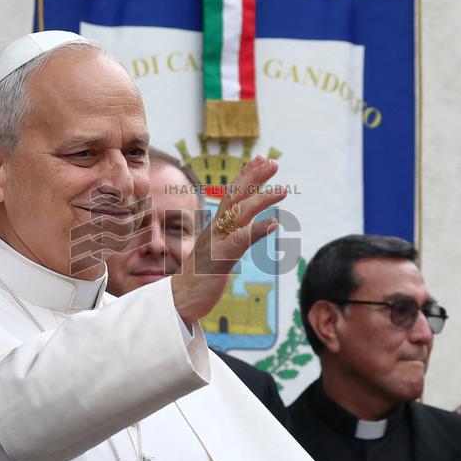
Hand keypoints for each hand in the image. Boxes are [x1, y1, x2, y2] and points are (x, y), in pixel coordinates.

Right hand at [171, 156, 285, 325]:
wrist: (177, 301)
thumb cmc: (197, 278)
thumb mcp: (215, 252)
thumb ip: (228, 237)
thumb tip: (242, 228)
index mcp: (215, 227)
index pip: (231, 195)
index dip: (246, 175)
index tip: (261, 159)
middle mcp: (215, 229)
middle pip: (234, 196)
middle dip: (254, 177)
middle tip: (272, 161)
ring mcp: (216, 242)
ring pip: (239, 214)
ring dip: (261, 199)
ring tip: (283, 190)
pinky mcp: (219, 259)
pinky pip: (240, 241)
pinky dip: (257, 230)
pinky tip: (275, 224)